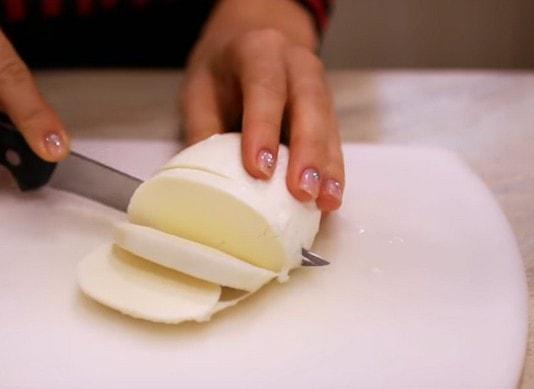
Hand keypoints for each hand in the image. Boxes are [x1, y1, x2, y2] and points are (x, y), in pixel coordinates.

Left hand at [180, 0, 343, 210]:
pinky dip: (333, 173)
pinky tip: (329, 201)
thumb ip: (203, 132)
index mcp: (258, 50)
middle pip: (309, 106)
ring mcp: (318, 87)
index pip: (265, 87)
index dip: (263, 128)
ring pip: (328, 127)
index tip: (260, 170)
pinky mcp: (328, 112)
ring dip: (328, 169)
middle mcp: (297, 64)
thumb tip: (203, 185)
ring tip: (325, 203)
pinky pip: (334, 143)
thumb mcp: (199, 91)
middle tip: (301, 192)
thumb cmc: (221, 71)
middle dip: (307, 152)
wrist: (251, 40)